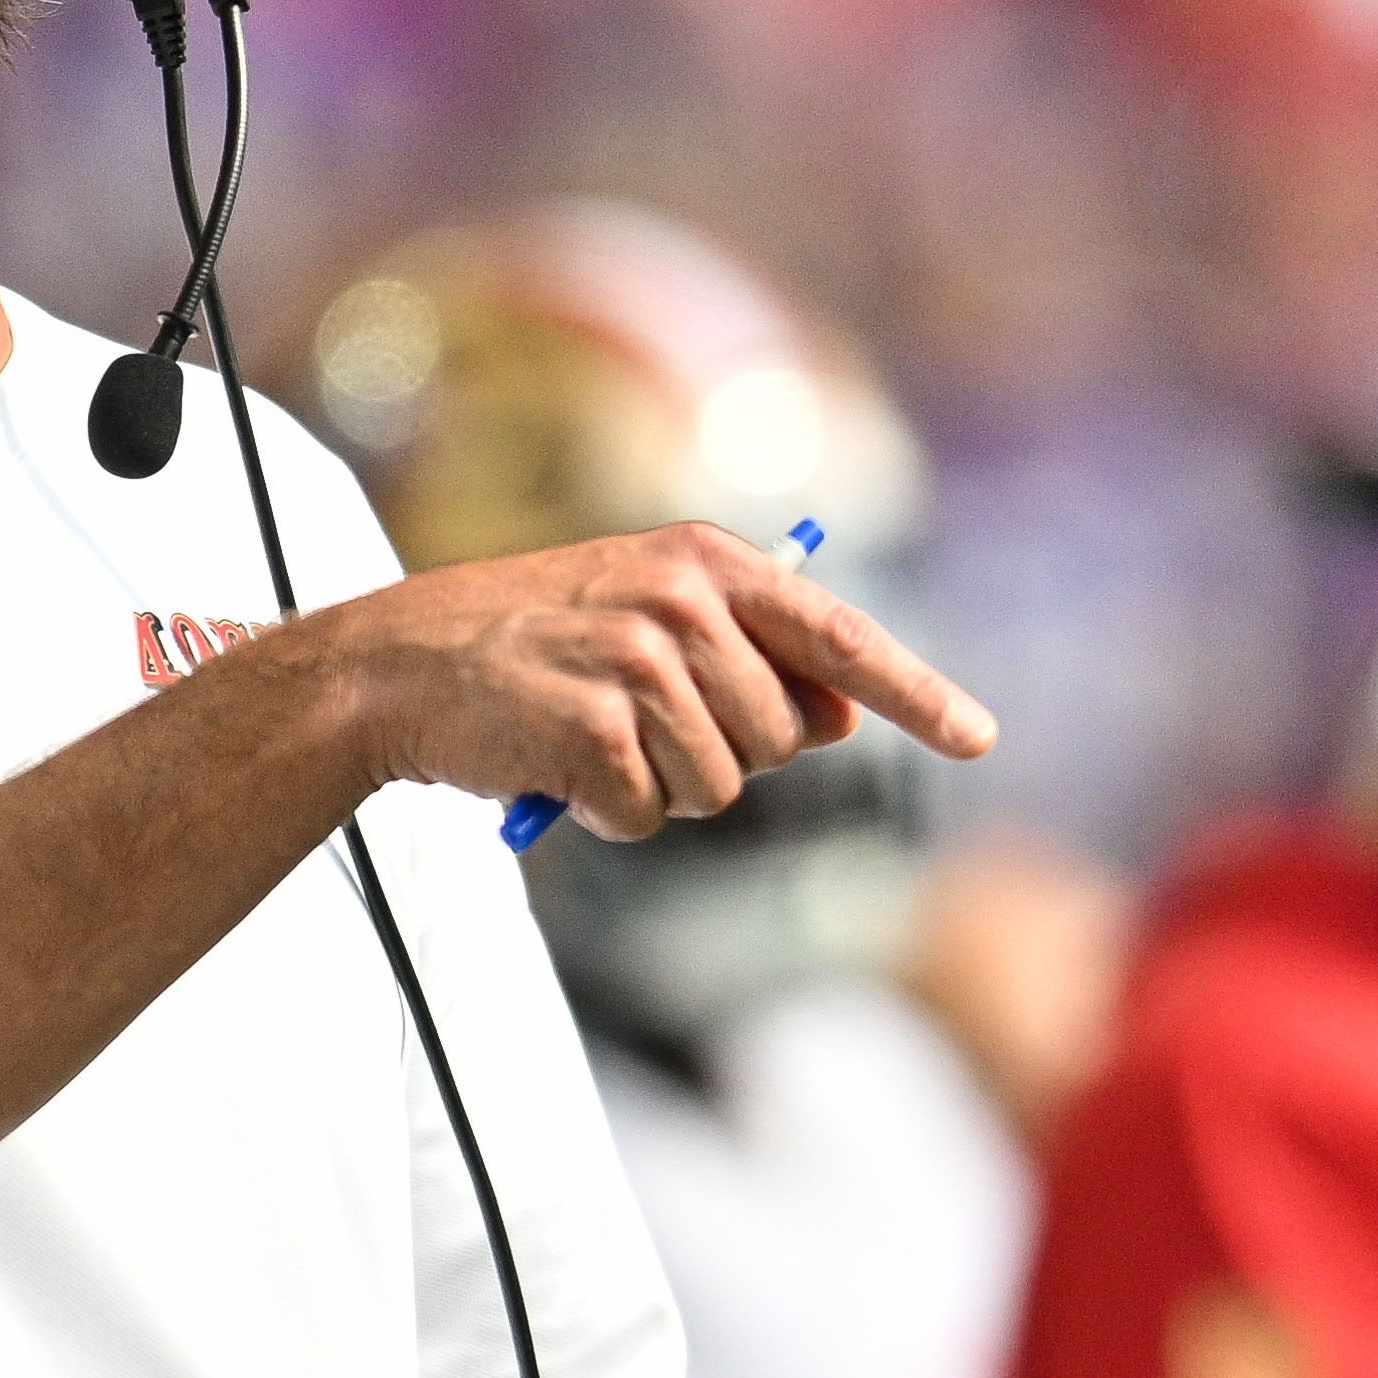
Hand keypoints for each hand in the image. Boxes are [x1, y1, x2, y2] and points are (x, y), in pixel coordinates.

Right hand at [306, 524, 993, 844]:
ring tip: (590, 739)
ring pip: (721, 787)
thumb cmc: (533, 647)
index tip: (977, 737)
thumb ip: (749, 659)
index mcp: (709, 564)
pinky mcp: (598, 728)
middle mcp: (685, 602)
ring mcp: (641, 663)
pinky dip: (607, 812)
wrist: (400, 663)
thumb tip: (839, 720)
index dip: (915, 693)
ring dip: (659, 788)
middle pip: (779, 741)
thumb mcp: (648, 621)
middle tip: (634, 725)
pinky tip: (558, 768)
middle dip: (721, 757)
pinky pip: (650, 813)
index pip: (838, 635)